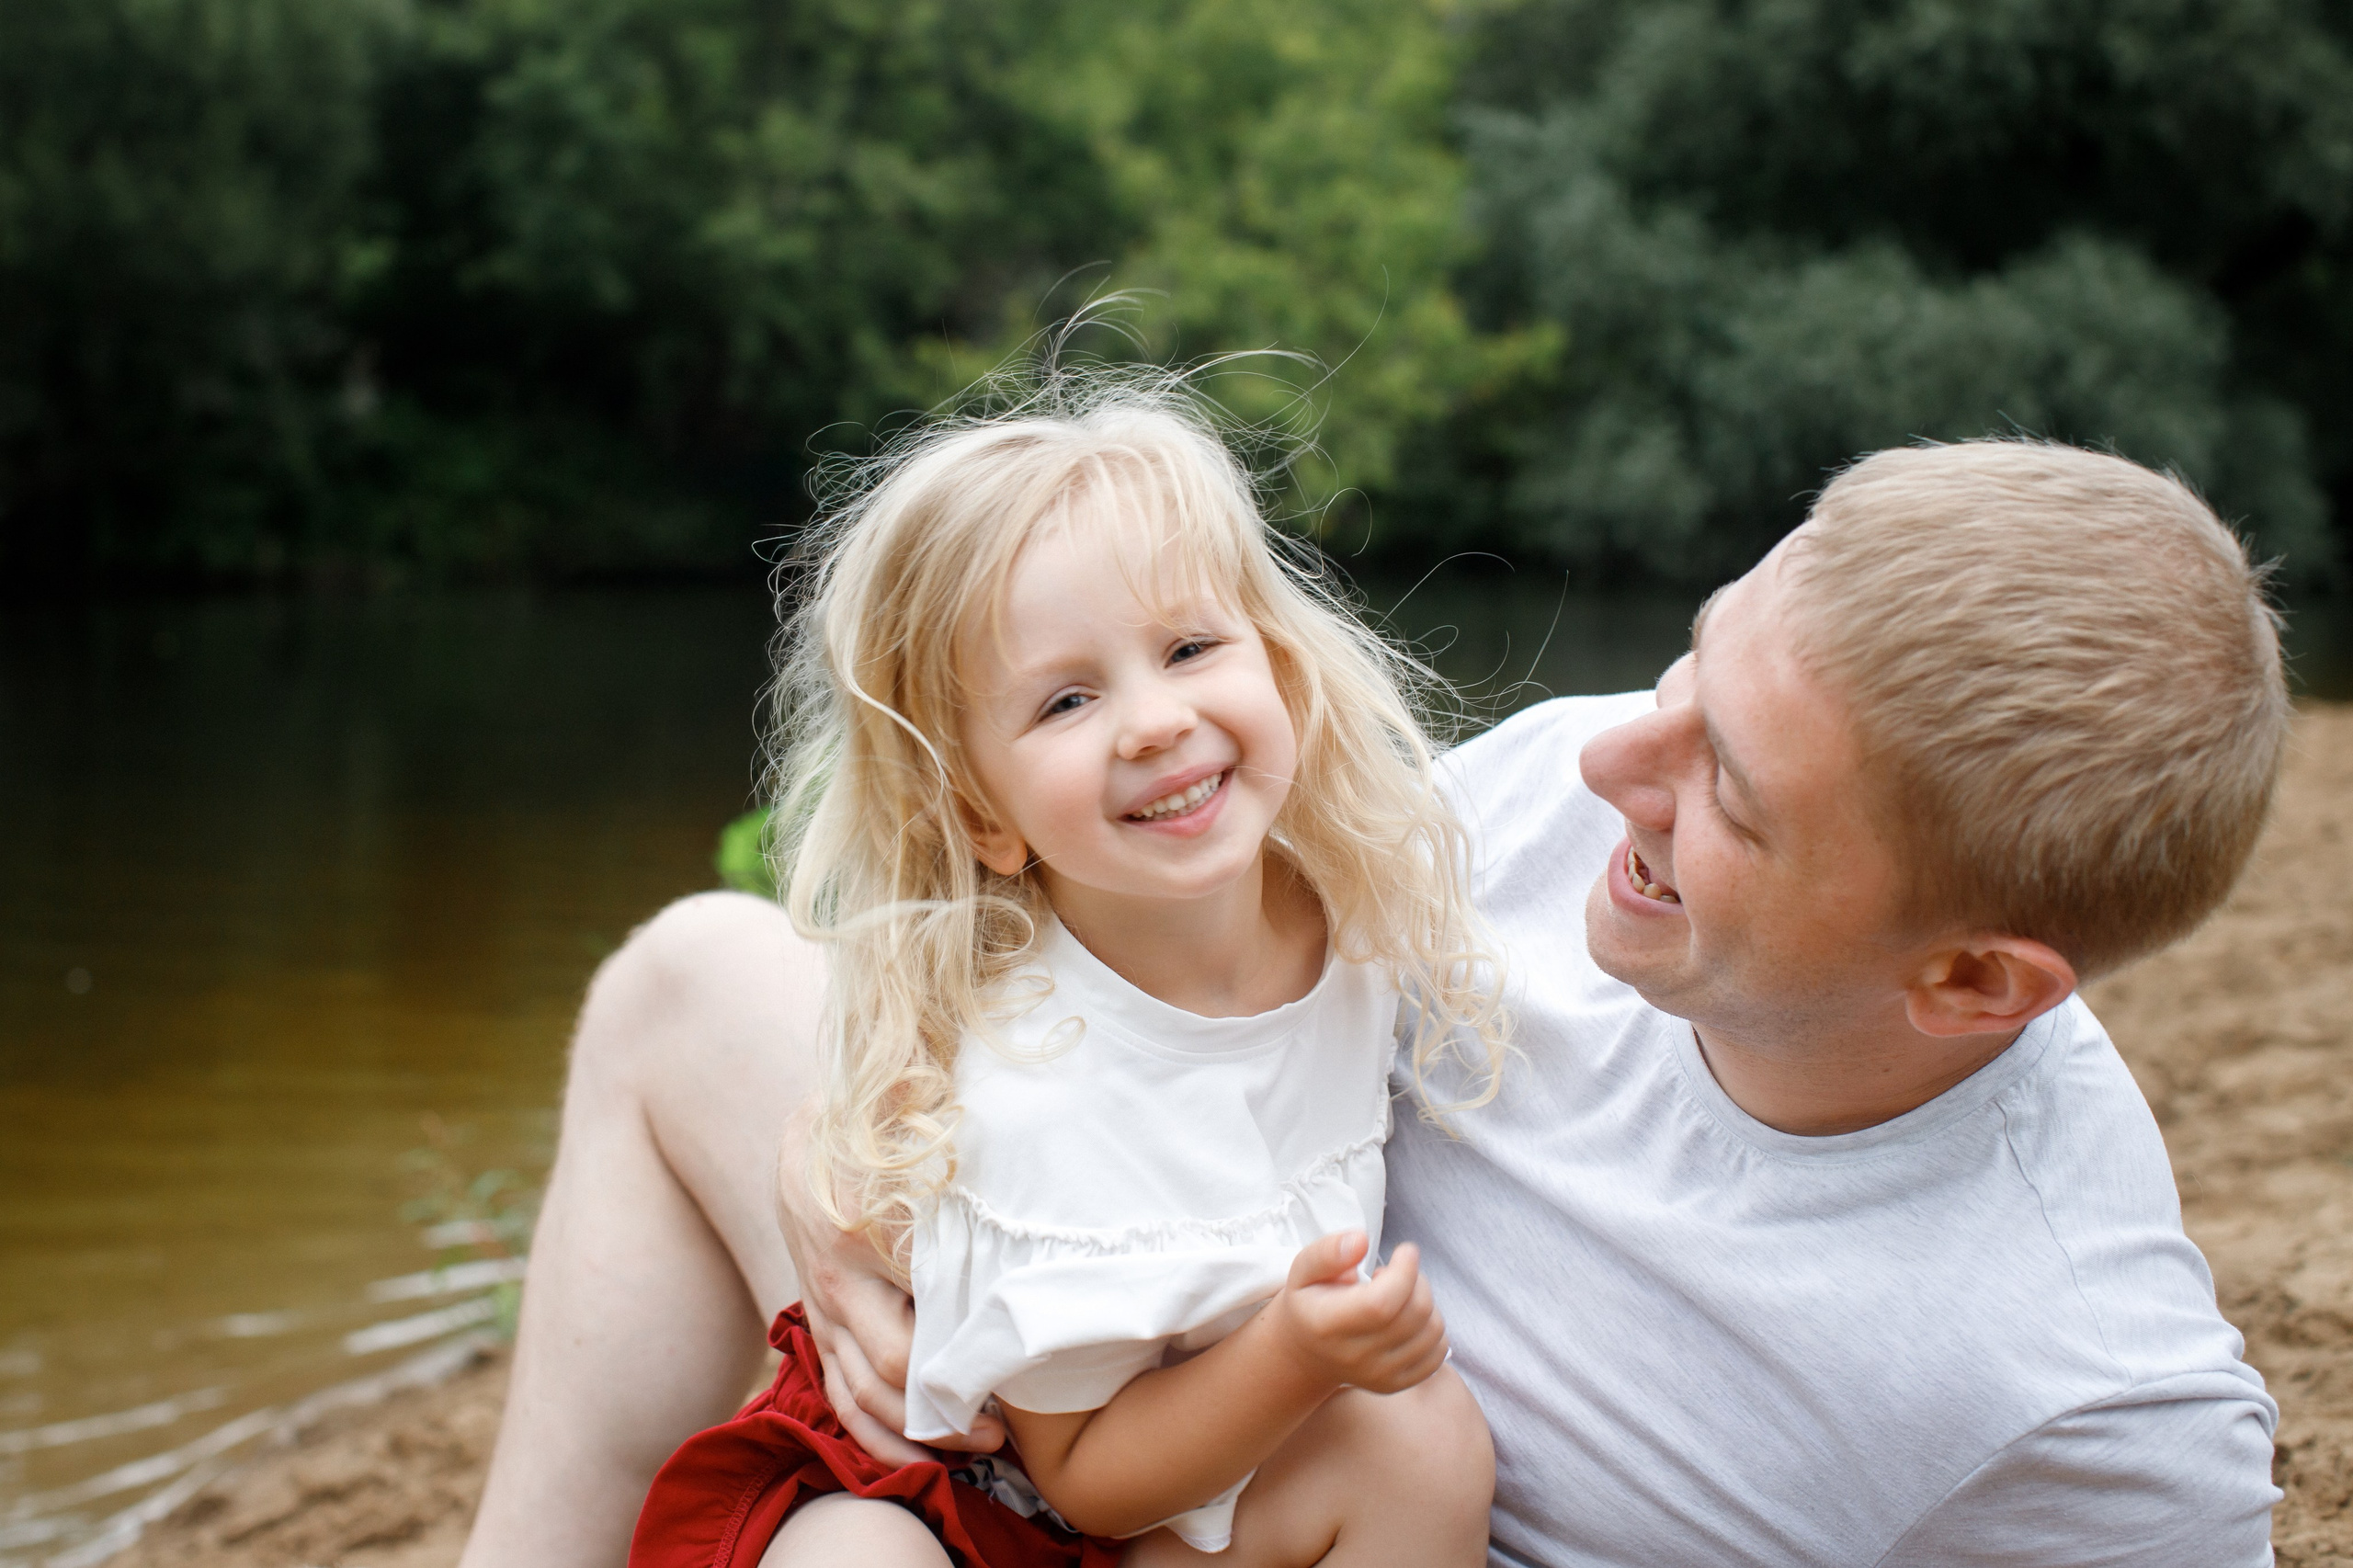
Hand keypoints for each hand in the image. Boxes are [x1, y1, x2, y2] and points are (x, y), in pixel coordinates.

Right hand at [776, 1099, 1005, 1459]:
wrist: (806, 1141)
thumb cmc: (877, 1129)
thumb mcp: (909, 1121)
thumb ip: (944, 1127)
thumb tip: (997, 1118)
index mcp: (865, 1232)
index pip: (925, 1300)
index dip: (973, 1338)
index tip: (1024, 1356)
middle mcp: (840, 1283)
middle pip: (893, 1366)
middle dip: (952, 1404)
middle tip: (1012, 1422)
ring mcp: (826, 1315)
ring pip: (862, 1398)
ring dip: (921, 1434)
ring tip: (985, 1446)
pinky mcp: (823, 1333)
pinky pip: (839, 1403)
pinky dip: (876, 1442)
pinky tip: (920, 1464)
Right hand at [1266, 1231, 1448, 1395]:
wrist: (1307, 1354)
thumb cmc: (1310, 1303)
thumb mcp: (1303, 1269)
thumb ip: (1328, 1252)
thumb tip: (1362, 1240)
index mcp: (1328, 1325)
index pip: (1382, 1302)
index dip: (1404, 1271)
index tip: (1405, 1250)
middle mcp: (1355, 1357)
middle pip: (1414, 1313)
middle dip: (1416, 1279)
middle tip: (1395, 1272)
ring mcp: (1380, 1376)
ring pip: (1432, 1330)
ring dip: (1425, 1301)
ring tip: (1397, 1296)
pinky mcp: (1398, 1384)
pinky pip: (1438, 1352)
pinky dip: (1432, 1326)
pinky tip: (1408, 1318)